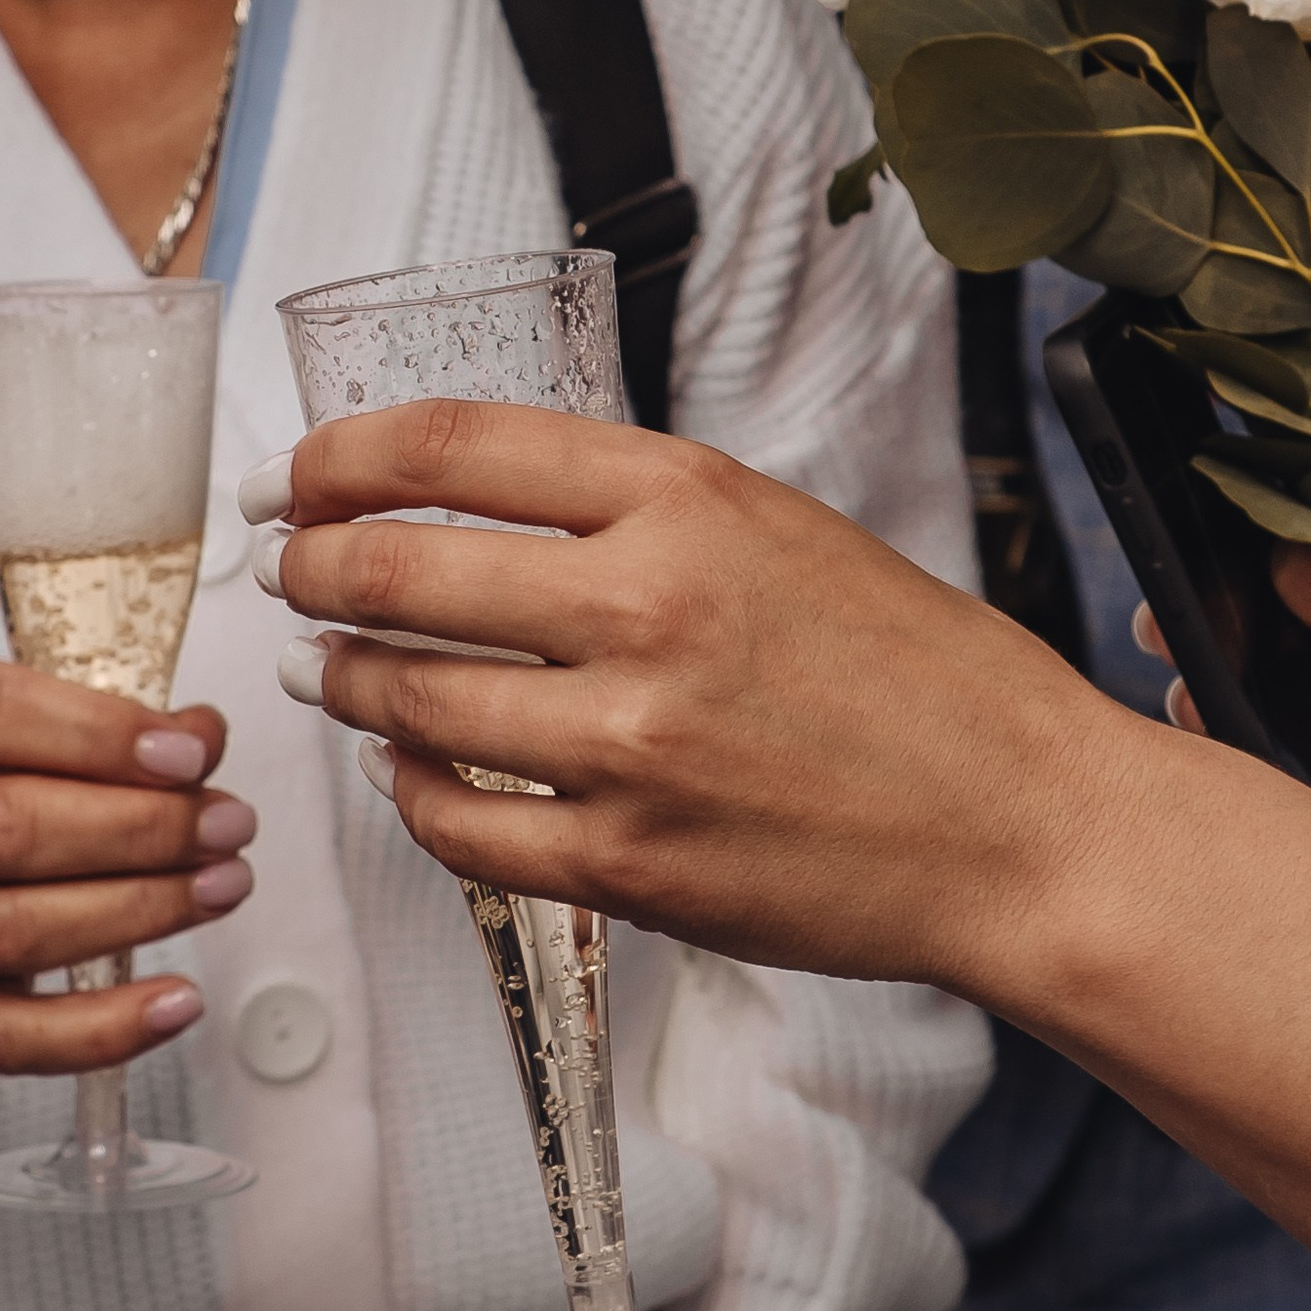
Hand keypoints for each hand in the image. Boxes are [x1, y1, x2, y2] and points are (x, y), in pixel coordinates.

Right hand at [0, 657, 254, 1072]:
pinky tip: (178, 1001)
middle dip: (140, 830)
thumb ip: (105, 722)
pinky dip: (105, 1029)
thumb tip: (200, 740)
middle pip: (5, 830)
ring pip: (16, 932)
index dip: (93, 734)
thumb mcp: (18, 716)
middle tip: (226, 826)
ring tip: (221, 886)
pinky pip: (15, 1038)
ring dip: (140, 911)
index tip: (189, 755)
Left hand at [265, 400, 1116, 990]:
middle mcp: (648, 609)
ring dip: (341, 679)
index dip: (335, 457)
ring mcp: (631, 747)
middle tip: (286, 571)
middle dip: (309, 567)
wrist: (1024, 827)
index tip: (292, 476)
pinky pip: (454, 823)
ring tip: (327, 669)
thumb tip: (476, 506)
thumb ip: (638, 511)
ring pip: (405, 700)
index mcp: (689, 499)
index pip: (447, 445)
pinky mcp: (627, 865)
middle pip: (396, 568)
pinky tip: (405, 765)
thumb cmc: (919, 679)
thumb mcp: (784, 530)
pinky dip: (408, 788)